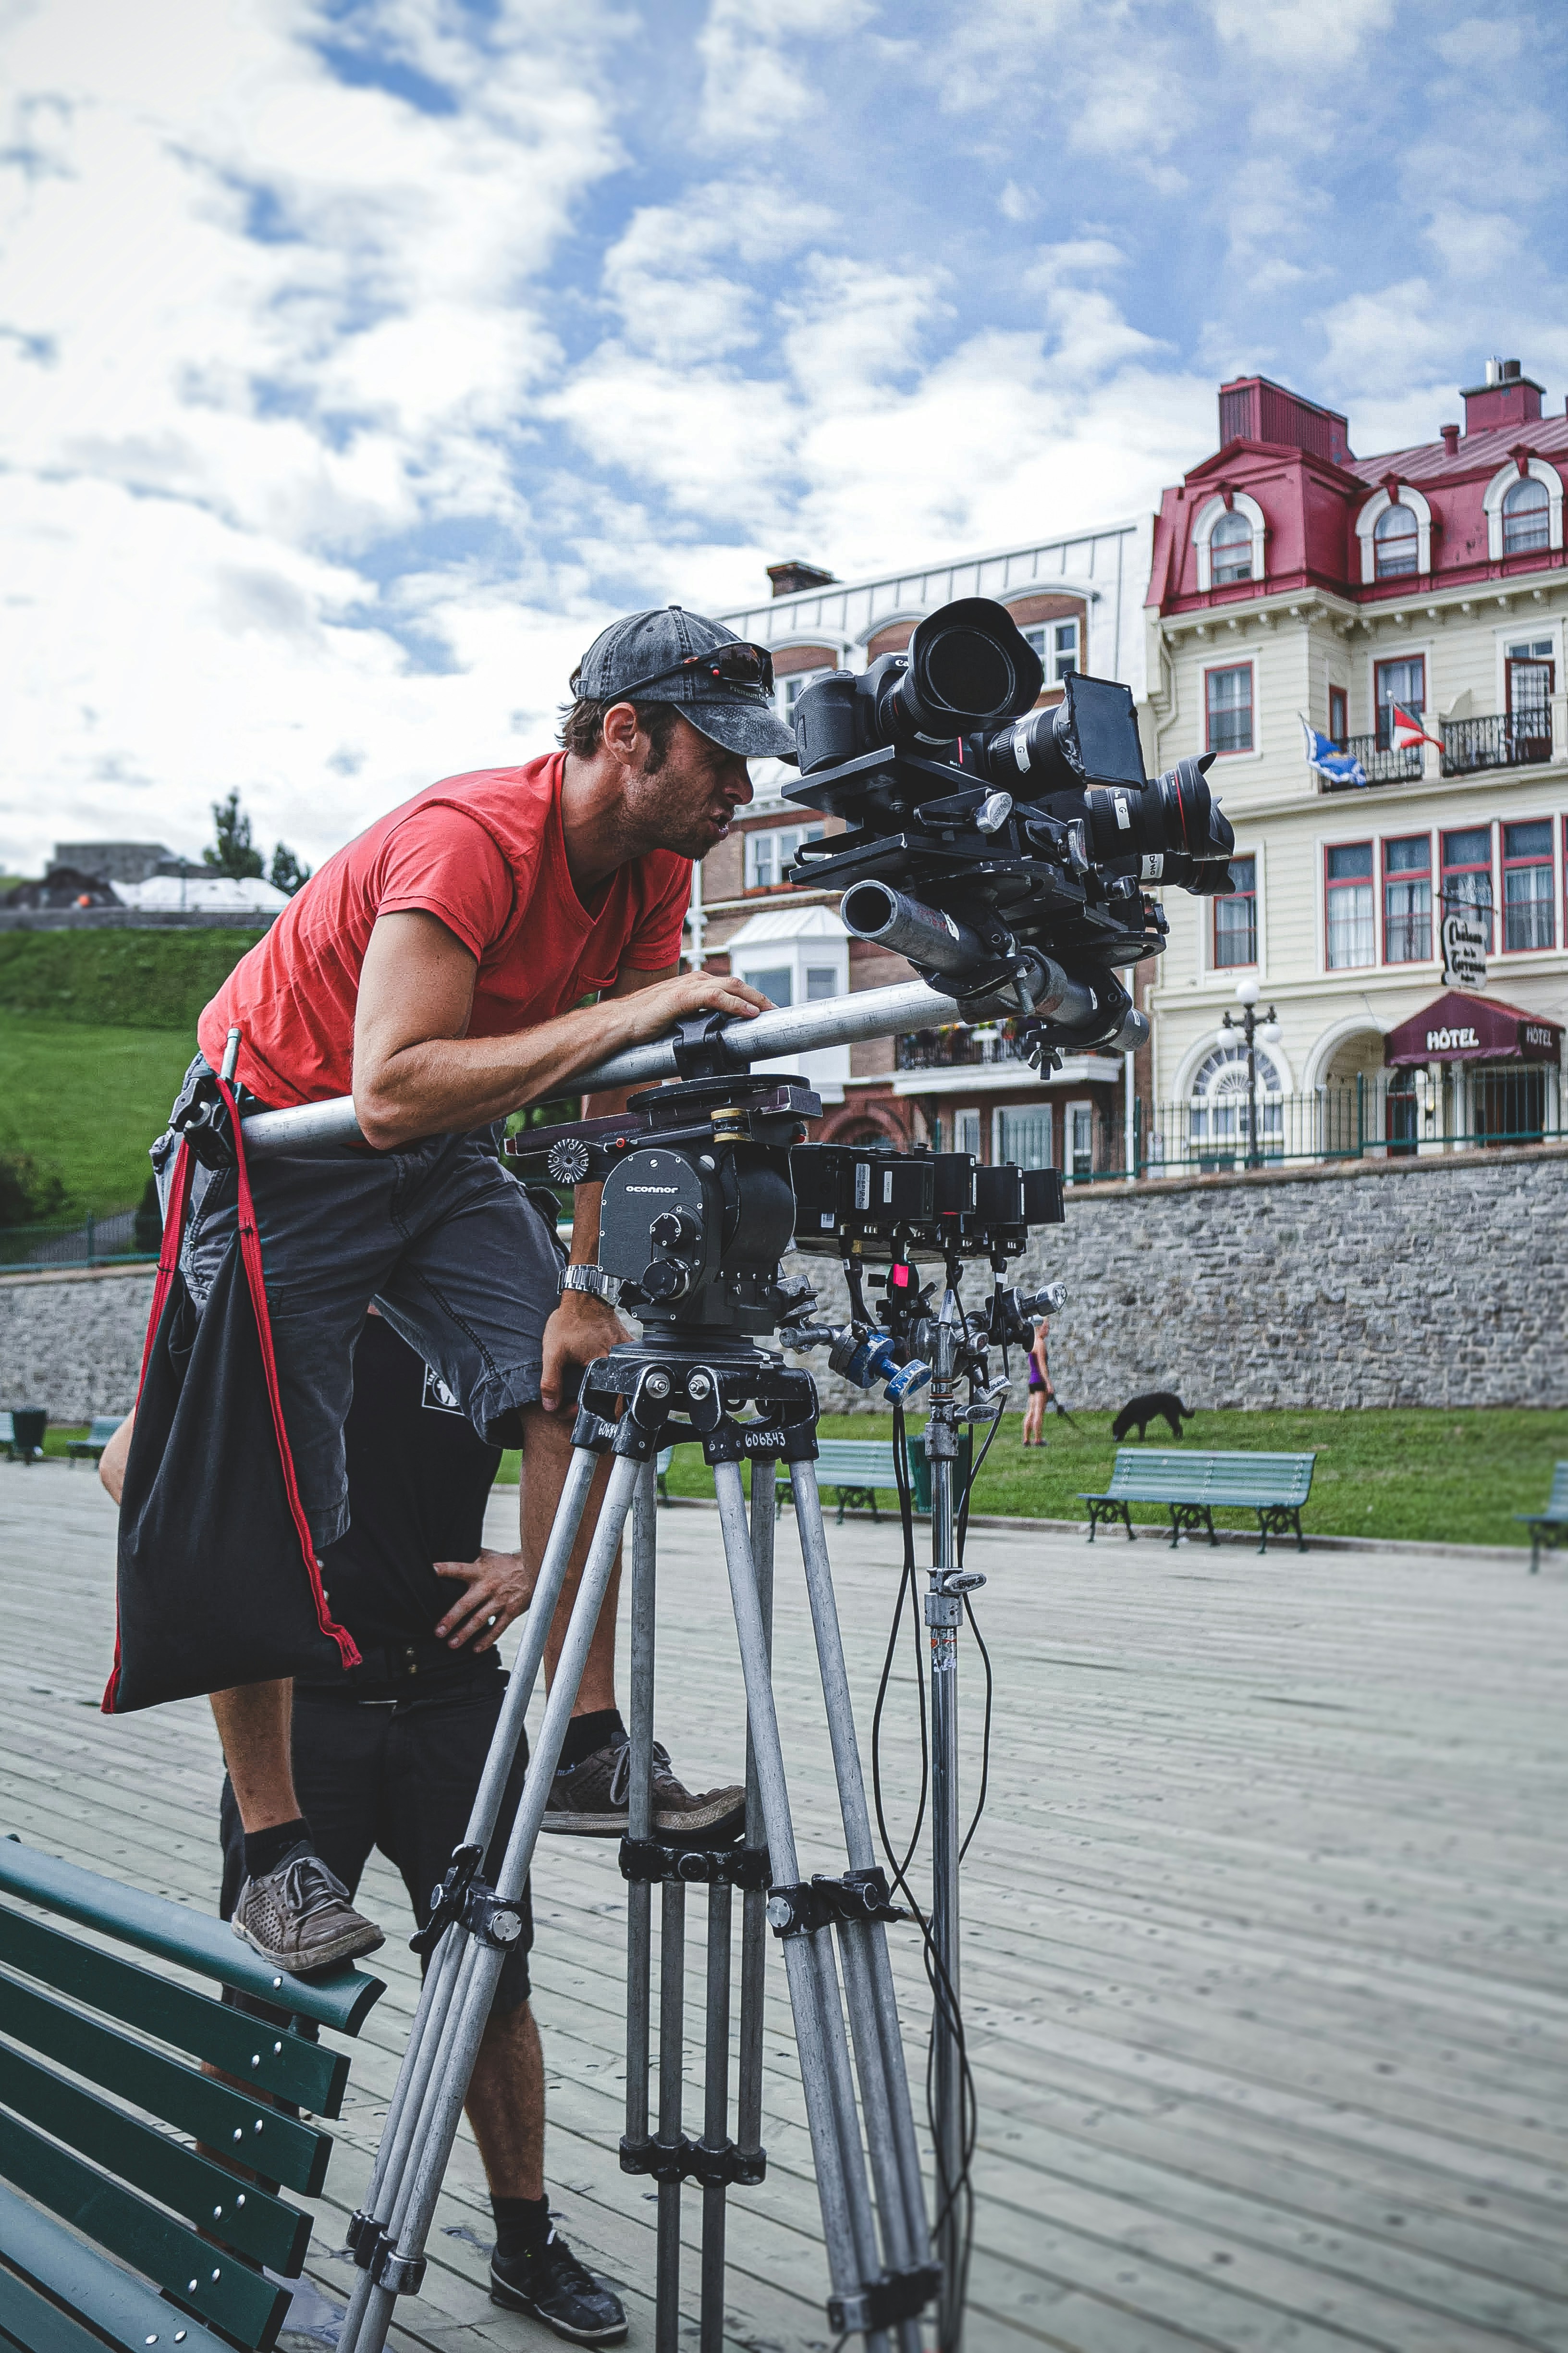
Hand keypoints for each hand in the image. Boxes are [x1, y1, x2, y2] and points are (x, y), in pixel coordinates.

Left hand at [433, 1549, 535, 1651]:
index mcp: (480, 1570)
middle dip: (451, 1618)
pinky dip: (486, 1640)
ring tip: (452, 1644)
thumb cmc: (506, 1563)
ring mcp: (500, 1600)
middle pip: (466, 1603)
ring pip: (480, 1620)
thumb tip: (451, 1549)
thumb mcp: (488, 1556)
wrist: (535, 1569)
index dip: (445, 1569)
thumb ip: (471, 1556)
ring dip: (465, 1633)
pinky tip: (475, 1649)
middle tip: (438, 1631)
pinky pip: (497, 1629)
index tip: (430, 1571)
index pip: (459, 1568)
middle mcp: (488, 1586)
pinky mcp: (511, 1611)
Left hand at [540, 1290, 627, 1414]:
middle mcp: (617, 1362)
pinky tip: (595, 1367)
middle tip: (570, 1399)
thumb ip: (551, 1381)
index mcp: (601, 1366)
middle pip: (607, 1396)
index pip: (596, 1402)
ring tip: (580, 1383)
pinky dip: (609, 1374)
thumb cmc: (571, 1320)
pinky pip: (621, 1367)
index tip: (564, 1409)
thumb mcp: (553, 1353)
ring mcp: (625, 1353)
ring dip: (597, 1390)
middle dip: (587, 1403)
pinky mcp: (627, 1346)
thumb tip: (551, 1405)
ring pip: (615, 1384)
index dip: (576, 1411)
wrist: (585, 1297)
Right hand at [608, 969, 772, 1046]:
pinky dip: (736, 1004)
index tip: (766, 1011)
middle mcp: (692, 981)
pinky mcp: (680, 998)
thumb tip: (712, 1036)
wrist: (616, 1025)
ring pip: (730, 986)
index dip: (750, 996)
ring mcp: (686, 988)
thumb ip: (694, 1021)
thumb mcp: (675, 1020)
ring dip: (754, 997)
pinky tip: (749, 1012)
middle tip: (776, 1011)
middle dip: (759, 995)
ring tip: (770, 1011)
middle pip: (735, 983)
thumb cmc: (640, 1024)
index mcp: (692, 985)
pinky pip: (715, 997)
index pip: (728, 987)